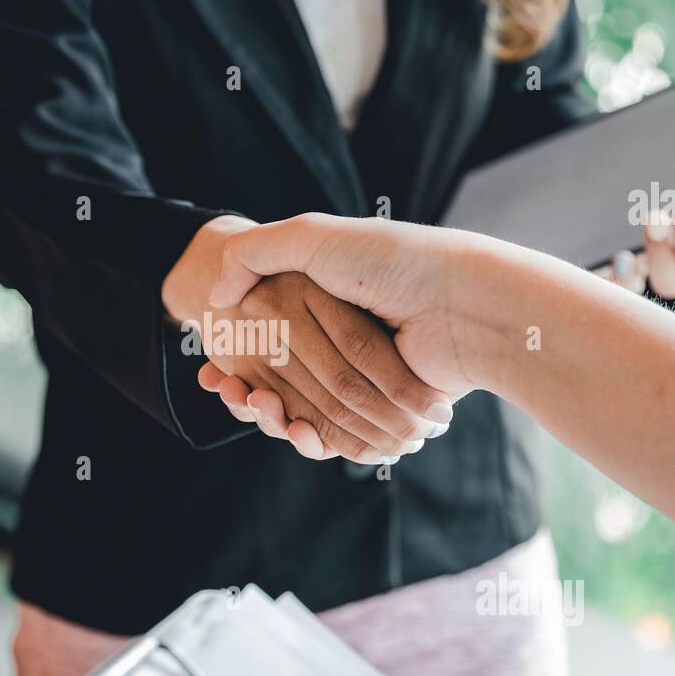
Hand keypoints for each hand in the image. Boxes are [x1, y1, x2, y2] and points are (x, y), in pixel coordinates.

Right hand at [164, 215, 451, 462]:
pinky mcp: (386, 415)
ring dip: (269, 414)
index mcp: (327, 304)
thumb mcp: (313, 238)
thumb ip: (255, 252)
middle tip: (224, 386)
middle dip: (246, 388)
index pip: (268, 340)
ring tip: (249, 403)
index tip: (210, 363)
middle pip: (280, 381)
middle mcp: (345, 343)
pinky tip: (286, 424)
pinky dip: (308, 437)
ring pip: (301, 411)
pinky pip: (337, 437)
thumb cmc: (393, 262)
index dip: (236, 354)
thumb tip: (216, 294)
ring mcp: (366, 381)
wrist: (464, 304)